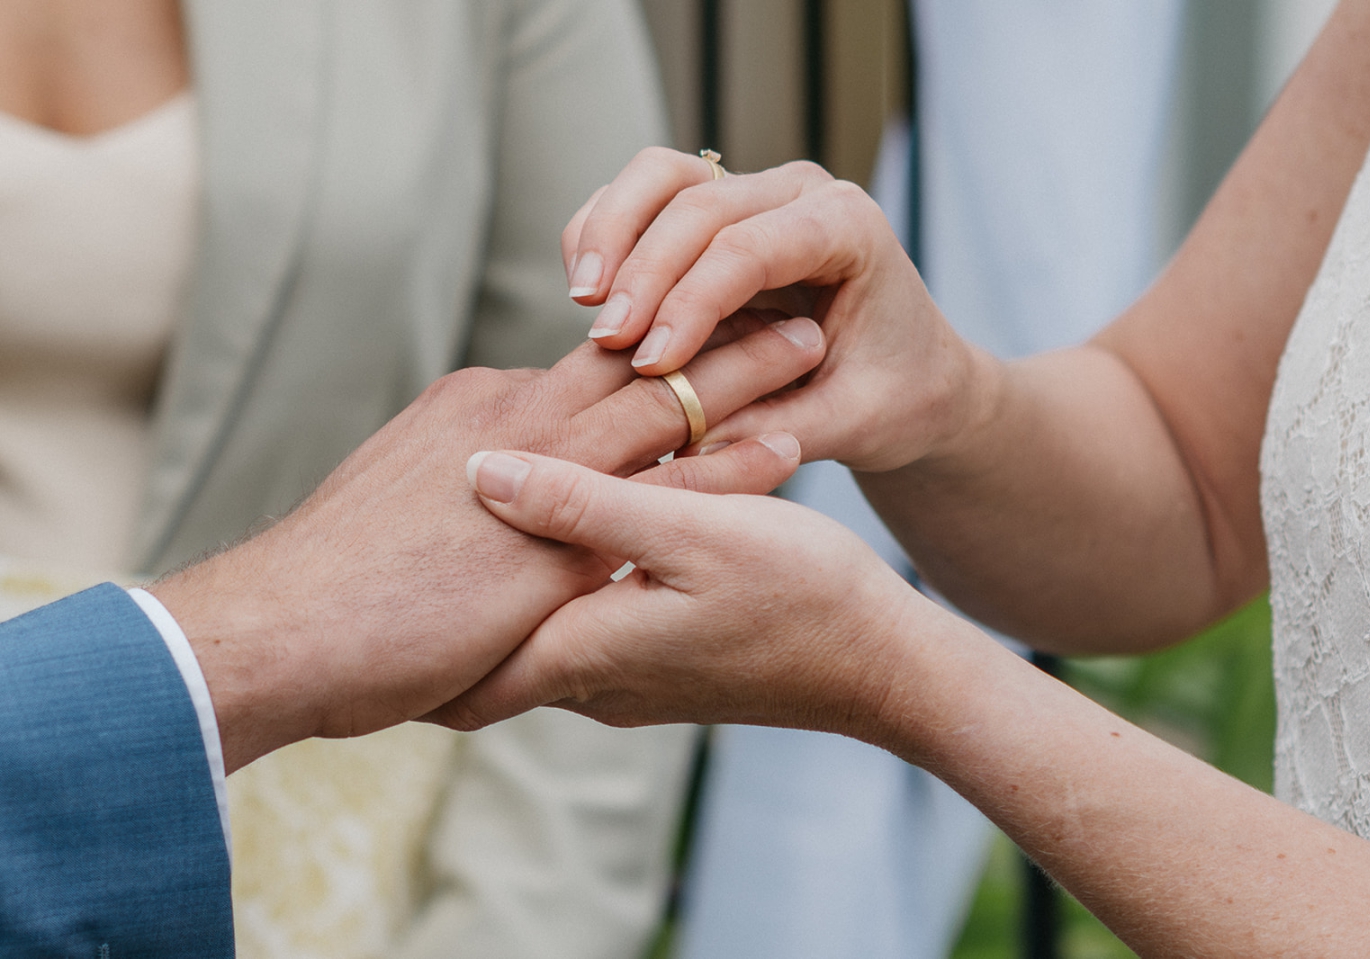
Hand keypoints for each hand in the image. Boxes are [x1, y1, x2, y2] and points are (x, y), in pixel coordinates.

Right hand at [151, 319, 823, 771]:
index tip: (708, 322)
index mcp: (478, 410)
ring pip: (662, 399)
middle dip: (715, 327)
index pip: (587, 364)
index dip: (655, 341)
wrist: (276, 632)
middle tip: (785, 298)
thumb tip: (495, 494)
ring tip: (813, 340)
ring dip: (743, 370)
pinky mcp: (558, 538)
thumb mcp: (401, 510)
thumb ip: (462, 490)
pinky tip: (789, 444)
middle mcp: (514, 418)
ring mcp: (540, 472)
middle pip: (637, 356)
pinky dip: (730, 460)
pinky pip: (666, 486)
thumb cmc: (330, 586)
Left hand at [431, 445, 925, 741]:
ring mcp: (630, 681)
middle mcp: (593, 681)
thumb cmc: (800, 598)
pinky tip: (585, 526)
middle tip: (417, 535)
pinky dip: (569, 583)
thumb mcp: (691, 535)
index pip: (461, 671)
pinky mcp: (662, 664)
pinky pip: (586, 625)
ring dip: (519, 582)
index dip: (411, 636)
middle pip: (490, 652)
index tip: (369, 591)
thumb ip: (582, 507)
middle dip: (456, 604)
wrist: (884, 664)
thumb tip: (482, 471)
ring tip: (492, 515)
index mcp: (583, 651)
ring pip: (541, 630)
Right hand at [563, 147, 982, 470]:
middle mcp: (798, 192)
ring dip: (610, 235)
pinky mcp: (710, 208)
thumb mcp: (853, 422)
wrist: (908, 374)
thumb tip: (691, 442)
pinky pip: (641, 198)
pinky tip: (586, 294)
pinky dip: (604, 232)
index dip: (692, 301)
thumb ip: (778, 428)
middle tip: (604, 343)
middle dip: (641, 272)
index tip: (650, 365)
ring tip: (582, 305)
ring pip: (659, 178)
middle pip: (698, 202)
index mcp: (849, 227)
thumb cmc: (894, 394)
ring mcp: (751, 190)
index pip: (753, 246)